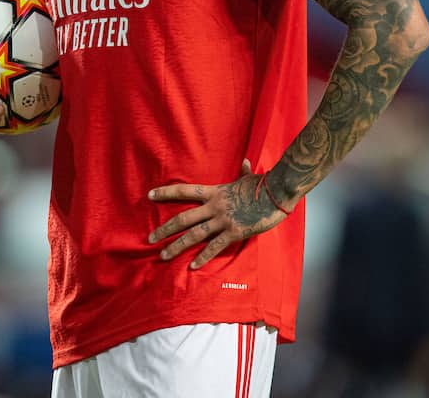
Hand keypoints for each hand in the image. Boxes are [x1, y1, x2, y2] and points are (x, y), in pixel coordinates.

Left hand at [147, 160, 293, 268]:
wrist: (278, 193)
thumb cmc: (264, 185)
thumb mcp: (249, 178)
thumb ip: (242, 172)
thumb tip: (244, 162)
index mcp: (214, 192)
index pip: (184, 191)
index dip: (166, 193)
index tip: (150, 195)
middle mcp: (214, 206)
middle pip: (183, 218)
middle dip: (165, 229)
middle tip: (150, 238)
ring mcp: (223, 220)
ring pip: (194, 235)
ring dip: (177, 246)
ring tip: (163, 255)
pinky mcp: (234, 232)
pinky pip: (215, 247)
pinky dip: (203, 257)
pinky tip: (192, 266)